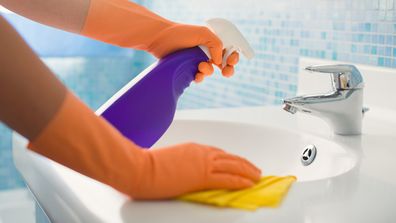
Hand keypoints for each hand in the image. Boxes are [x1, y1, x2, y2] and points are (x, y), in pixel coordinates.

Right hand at [132, 142, 260, 198]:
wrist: (140, 168)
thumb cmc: (147, 165)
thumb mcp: (169, 160)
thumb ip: (181, 163)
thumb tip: (184, 171)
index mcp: (193, 148)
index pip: (218, 153)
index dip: (230, 159)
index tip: (237, 163)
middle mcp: (201, 153)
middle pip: (229, 158)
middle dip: (244, 164)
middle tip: (254, 170)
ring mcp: (202, 164)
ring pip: (233, 166)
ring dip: (248, 171)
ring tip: (257, 177)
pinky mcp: (201, 177)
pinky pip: (227, 179)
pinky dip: (240, 181)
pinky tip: (248, 184)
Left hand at [147, 23, 239, 82]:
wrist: (160, 40)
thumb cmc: (180, 33)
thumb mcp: (203, 33)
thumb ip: (216, 45)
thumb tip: (220, 61)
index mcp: (211, 41)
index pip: (228, 50)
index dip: (233, 57)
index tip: (232, 60)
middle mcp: (206, 51)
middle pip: (223, 63)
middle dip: (227, 69)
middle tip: (226, 72)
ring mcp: (197, 61)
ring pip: (210, 71)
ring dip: (208, 71)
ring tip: (200, 66)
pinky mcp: (188, 70)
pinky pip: (199, 78)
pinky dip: (200, 78)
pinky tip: (196, 75)